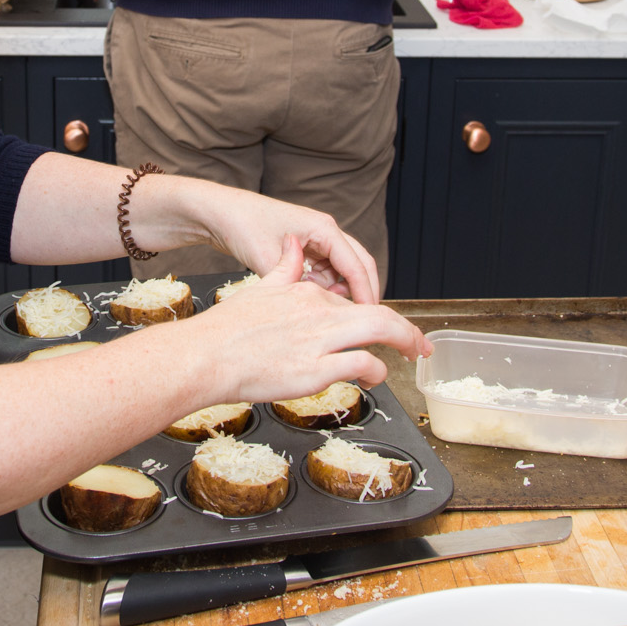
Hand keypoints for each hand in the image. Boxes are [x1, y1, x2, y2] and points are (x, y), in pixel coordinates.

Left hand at [164, 180, 383, 303]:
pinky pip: (324, 273)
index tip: (370, 316)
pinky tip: (311, 303)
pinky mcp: (304, 250)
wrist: (219, 213)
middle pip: (357, 265)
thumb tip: (313, 306)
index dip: (366, 292)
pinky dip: (323, 289)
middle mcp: (324, 232)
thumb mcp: (265, 258)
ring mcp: (315, 241)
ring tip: (328, 314)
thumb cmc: (242, 224)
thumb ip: (291, 283)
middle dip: (362, 293)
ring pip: (341, 272)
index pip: (357, 264)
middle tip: (360, 321)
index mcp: (323, 228)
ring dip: (339, 292)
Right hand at [170, 236, 427, 404]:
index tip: (385, 331)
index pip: (352, 301)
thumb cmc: (225, 330)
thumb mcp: (259, 288)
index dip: (374, 316)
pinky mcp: (316, 367)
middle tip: (421, 345)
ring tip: (410, 358)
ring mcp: (319, 338)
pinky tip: (373, 379)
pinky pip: (362, 364)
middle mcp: (319, 310)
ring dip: (402, 344)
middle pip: (379, 313)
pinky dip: (376, 371)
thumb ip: (285, 269)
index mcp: (307, 292)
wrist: (205, 355)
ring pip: (380, 331)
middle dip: (408, 330)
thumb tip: (295, 246)